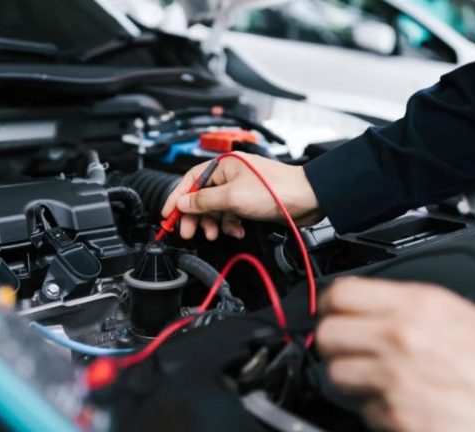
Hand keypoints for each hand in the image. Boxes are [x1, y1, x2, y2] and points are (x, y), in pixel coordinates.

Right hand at [161, 152, 322, 239]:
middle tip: (188, 232)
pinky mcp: (249, 202)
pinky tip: (236, 230)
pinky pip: (230, 214)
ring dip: (213, 223)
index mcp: (223, 165)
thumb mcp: (232, 197)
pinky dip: (230, 225)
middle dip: (195, 216)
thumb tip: (182, 203)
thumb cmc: (275, 189)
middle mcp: (229, 175)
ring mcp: (239, 189)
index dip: (177, 197)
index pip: (190, 180)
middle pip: (201, 197)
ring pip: (215, 209)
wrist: (307, 199)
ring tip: (214, 234)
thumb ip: (203, 201)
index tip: (167, 214)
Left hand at [316, 277, 474, 431]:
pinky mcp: (395, 415)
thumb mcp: (454, 312)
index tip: (329, 313)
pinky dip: (375, 408)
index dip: (328, 304)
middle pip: (327, 335)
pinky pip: (362, 408)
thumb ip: (404, 305)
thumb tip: (365, 306)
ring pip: (336, 374)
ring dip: (350, 378)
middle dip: (333, 344)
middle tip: (346, 349)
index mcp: (416, 305)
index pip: (341, 293)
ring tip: (376, 379)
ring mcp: (394, 378)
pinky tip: (400, 401)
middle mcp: (399, 337)